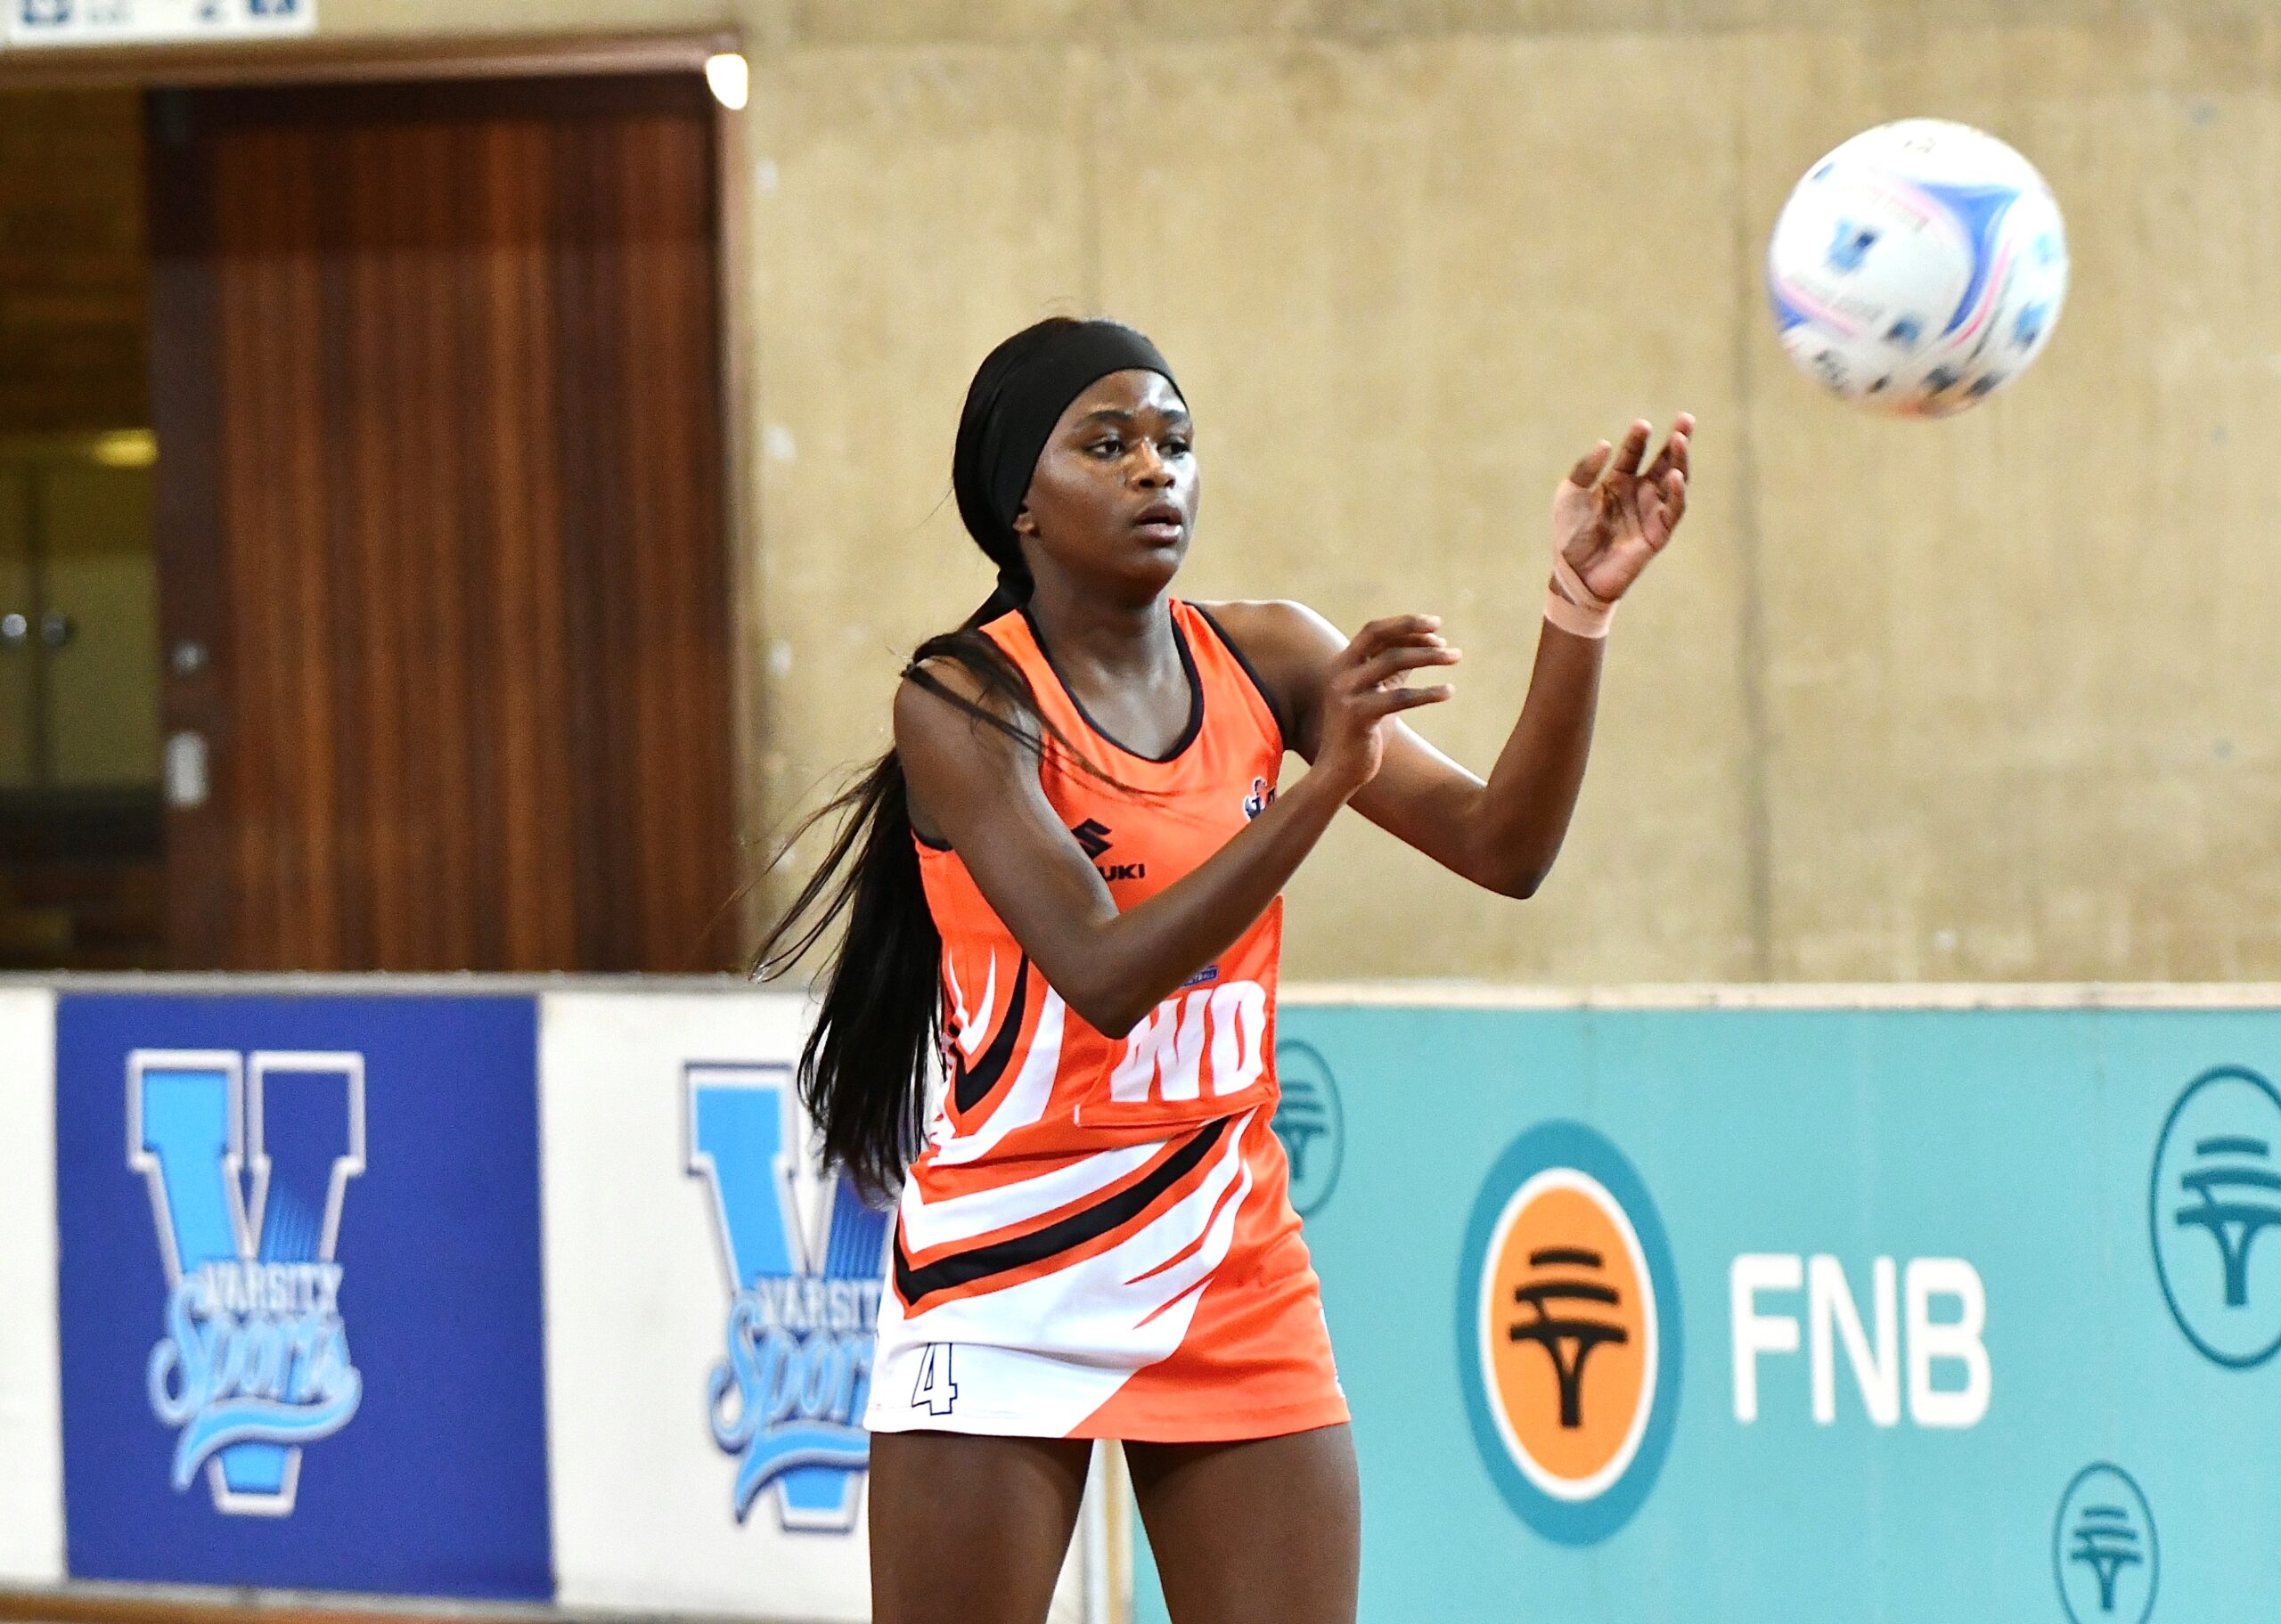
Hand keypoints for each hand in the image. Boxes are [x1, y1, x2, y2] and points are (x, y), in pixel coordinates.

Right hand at [1312, 615, 1459, 794]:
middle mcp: (1340, 673)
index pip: (1374, 631)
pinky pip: (1400, 697)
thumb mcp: (1377, 695)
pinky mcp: (1358, 716)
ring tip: (1455, 656)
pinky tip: (1449, 691)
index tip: (1435, 625)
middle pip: (1378, 635)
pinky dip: (1428, 692)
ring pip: (1393, 660)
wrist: (1339, 772)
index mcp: (1343, 664)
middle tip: (1442, 629)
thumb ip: (1393, 672)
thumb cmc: (1361, 734)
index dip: (1404, 624)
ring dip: (1429, 656)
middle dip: (1411, 626)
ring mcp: (1346, 693)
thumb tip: (1423, 647)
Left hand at [1551, 414, 1691, 605]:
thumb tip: (1606, 443)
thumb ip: (1585, 469)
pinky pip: (1674, 510)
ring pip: (1675, 481)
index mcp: (1618, 481)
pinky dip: (1678, 493)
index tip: (1642, 425)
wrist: (1574, 573)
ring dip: (1680, 461)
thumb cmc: (1570, 534)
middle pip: (1663, 461)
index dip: (1638, 438)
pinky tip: (1676, 476)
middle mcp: (1639, 493)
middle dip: (1676, 440)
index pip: (1634, 453)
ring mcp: (1650, 511)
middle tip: (1686, 419)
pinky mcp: (1658, 533)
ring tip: (1680, 440)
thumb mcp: (1570, 495)